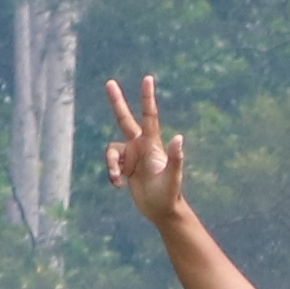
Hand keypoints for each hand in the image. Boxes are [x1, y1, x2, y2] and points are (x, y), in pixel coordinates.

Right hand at [100, 72, 188, 222]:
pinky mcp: (125, 166)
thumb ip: (176, 158)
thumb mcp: (173, 177)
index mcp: (152, 143)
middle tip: (110, 82)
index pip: (149, 116)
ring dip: (112, 165)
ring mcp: (132, 155)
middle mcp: (140, 145)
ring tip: (118, 180)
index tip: (148, 78)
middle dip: (117, 102)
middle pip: (125, 119)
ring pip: (112, 150)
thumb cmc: (169, 193)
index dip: (147, 97)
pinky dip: (112, 174)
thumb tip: (179, 138)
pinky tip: (120, 186)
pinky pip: (111, 164)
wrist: (161, 210)